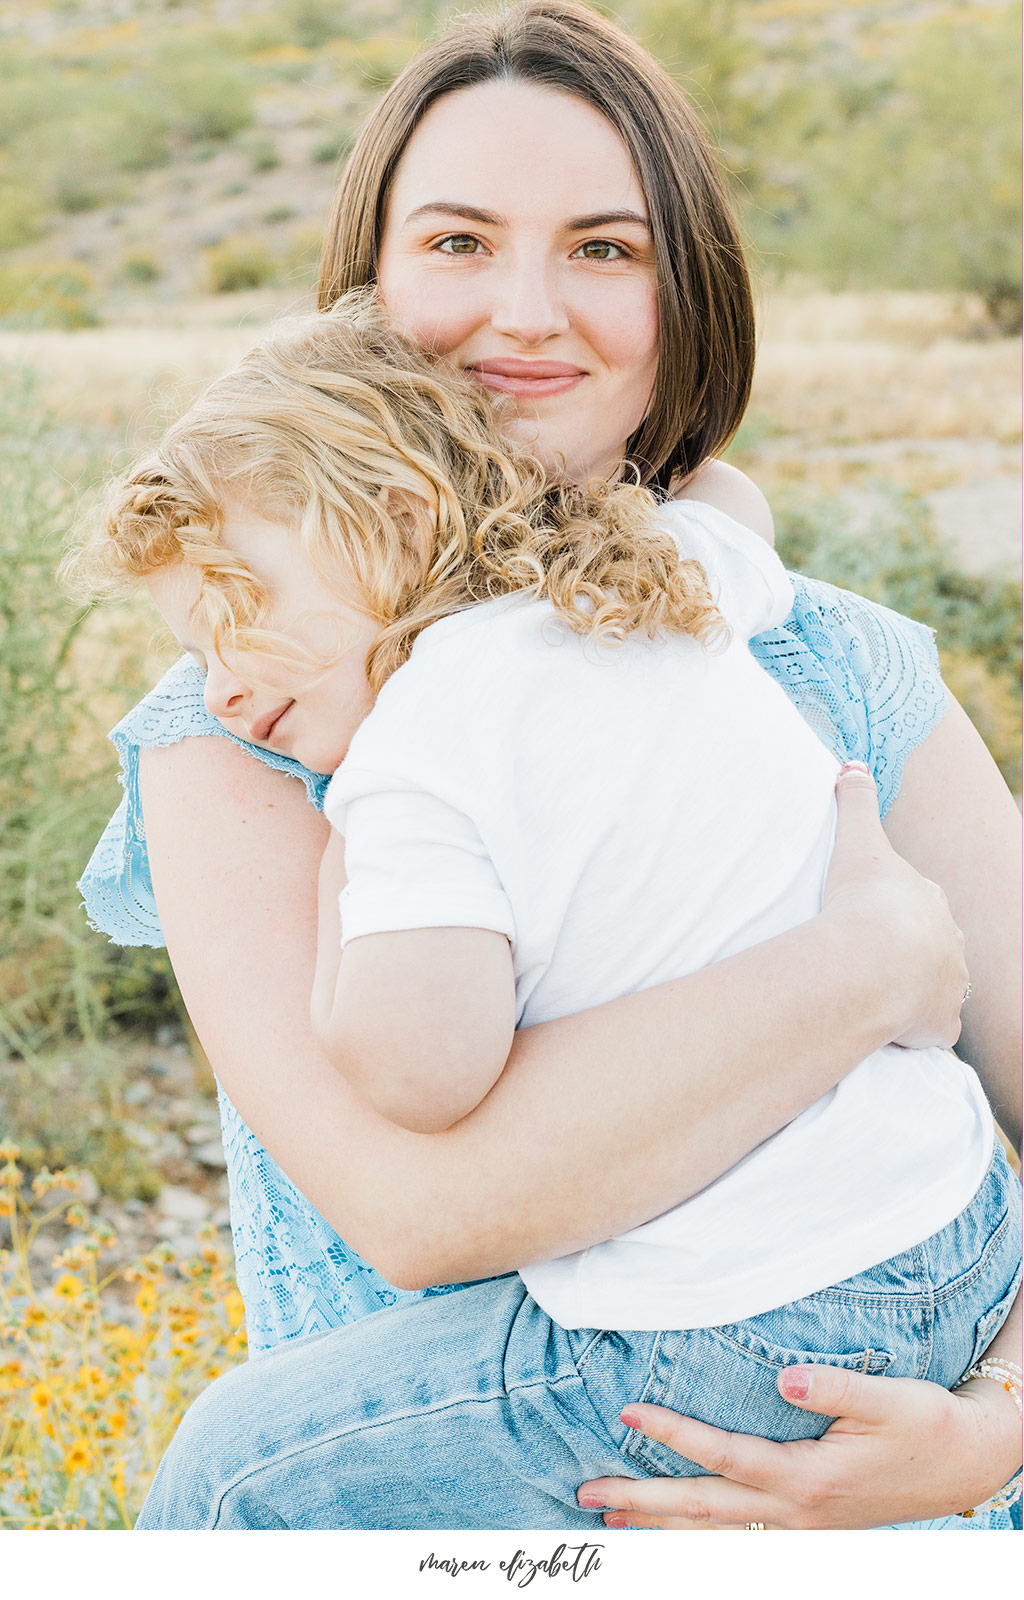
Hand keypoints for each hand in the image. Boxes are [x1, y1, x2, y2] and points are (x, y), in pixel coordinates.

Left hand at [577, 1362, 1022, 1529]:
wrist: (968, 1464)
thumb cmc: (927, 1423)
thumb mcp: (890, 1399)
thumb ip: (834, 1387)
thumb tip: (781, 1377)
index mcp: (809, 1479)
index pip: (725, 1458)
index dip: (674, 1436)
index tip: (627, 1414)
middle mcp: (797, 1514)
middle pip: (704, 1510)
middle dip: (642, 1502)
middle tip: (585, 1494)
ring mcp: (800, 1529)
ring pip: (715, 1535)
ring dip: (660, 1529)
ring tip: (608, 1524)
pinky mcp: (807, 1529)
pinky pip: (737, 1542)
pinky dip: (696, 1540)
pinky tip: (672, 1536)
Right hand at [824, 763, 967, 1049]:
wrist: (876, 959)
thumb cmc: (866, 899)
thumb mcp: (858, 839)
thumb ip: (855, 799)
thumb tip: (851, 763)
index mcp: (931, 901)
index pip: (920, 903)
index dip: (896, 910)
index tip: (870, 916)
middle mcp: (950, 943)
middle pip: (934, 946)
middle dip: (910, 951)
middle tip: (870, 956)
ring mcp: (950, 987)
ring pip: (937, 989)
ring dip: (915, 992)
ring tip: (878, 993)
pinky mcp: (942, 1026)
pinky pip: (932, 1030)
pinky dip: (915, 1031)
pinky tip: (889, 1027)